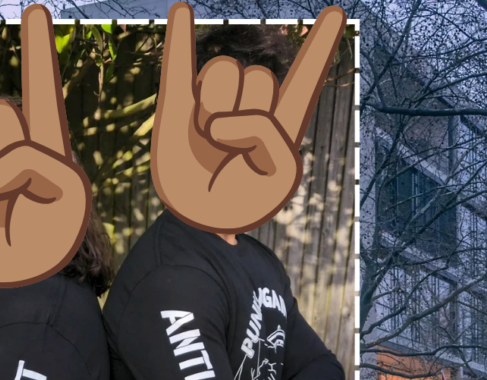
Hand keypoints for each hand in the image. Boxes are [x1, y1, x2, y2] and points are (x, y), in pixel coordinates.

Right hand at [151, 2, 346, 232]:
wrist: (196, 224)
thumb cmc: (240, 207)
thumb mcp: (277, 178)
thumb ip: (266, 136)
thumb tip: (219, 118)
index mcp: (279, 124)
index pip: (303, 78)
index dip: (318, 46)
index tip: (335, 14)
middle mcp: (246, 107)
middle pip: (258, 77)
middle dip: (247, 115)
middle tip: (233, 155)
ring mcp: (211, 104)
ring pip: (224, 71)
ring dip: (216, 109)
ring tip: (208, 144)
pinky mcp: (176, 108)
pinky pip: (177, 64)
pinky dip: (179, 37)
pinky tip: (183, 10)